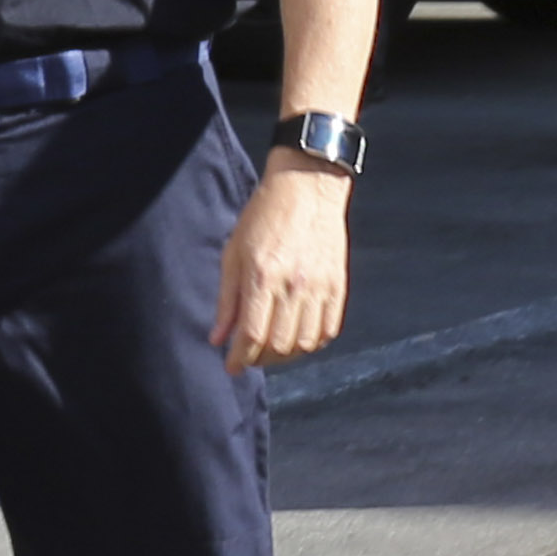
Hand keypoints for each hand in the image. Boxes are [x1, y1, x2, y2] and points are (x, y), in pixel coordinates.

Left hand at [212, 160, 351, 369]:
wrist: (307, 189)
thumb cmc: (263, 217)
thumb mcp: (233, 254)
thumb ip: (226, 299)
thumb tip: (218, 338)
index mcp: (262, 277)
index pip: (251, 335)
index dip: (239, 358)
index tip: (231, 366)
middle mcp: (293, 286)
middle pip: (279, 345)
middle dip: (260, 359)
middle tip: (249, 355)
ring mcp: (320, 288)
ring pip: (305, 343)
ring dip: (286, 355)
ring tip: (271, 349)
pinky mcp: (338, 286)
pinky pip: (328, 330)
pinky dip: (312, 343)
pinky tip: (297, 338)